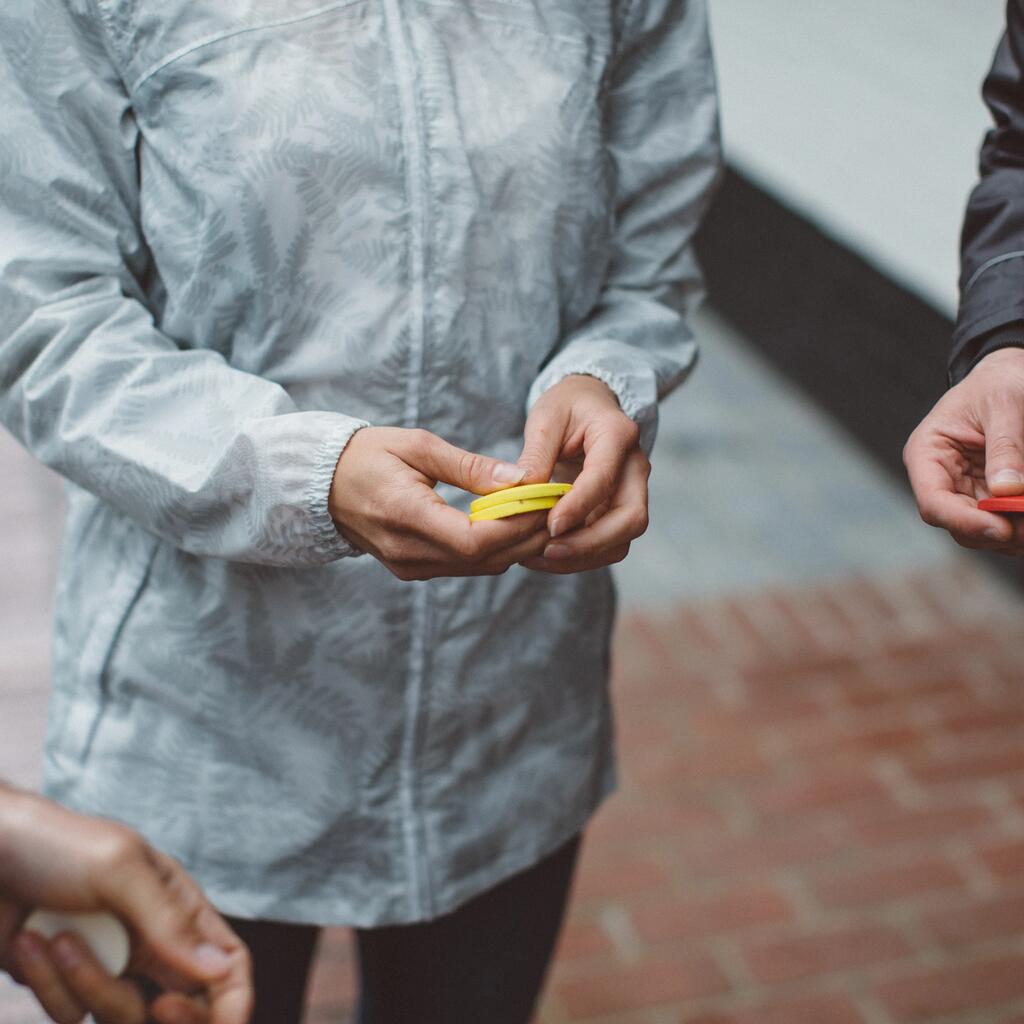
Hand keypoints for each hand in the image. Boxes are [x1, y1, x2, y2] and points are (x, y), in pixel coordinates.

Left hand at [0, 786, 251, 1023]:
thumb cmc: (56, 844)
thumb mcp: (121, 870)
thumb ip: (171, 922)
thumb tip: (221, 969)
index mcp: (179, 908)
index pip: (228, 963)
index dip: (233, 999)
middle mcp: (152, 943)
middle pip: (184, 1006)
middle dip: (172, 1016)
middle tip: (156, 1007)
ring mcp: (109, 966)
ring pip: (121, 1014)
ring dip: (87, 983)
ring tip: (56, 939)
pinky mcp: (66, 985)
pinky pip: (70, 1013)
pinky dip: (48, 984)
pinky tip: (28, 942)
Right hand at [330, 426, 550, 579]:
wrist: (321, 484)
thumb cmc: (369, 455)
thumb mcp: (418, 446)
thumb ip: (470, 467)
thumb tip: (519, 479)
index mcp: (405, 514)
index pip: (475, 540)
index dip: (517, 525)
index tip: (544, 500)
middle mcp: (406, 550)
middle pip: (485, 560)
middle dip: (527, 536)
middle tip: (554, 507)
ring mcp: (408, 566)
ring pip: (479, 568)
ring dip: (515, 545)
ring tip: (539, 513)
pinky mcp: (412, 570)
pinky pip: (464, 567)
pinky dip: (493, 550)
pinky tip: (509, 524)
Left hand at [515, 375, 649, 573]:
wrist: (588, 406)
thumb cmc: (567, 407)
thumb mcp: (545, 418)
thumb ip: (535, 455)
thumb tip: (521, 492)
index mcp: (618, 435)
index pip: (604, 479)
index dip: (578, 507)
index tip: (549, 526)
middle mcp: (635, 468)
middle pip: (631, 519)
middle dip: (590, 543)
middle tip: (547, 550)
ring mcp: (631, 493)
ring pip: (622, 540)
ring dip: (583, 556)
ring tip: (538, 558)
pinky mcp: (618, 511)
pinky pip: (607, 544)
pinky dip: (579, 556)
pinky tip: (544, 555)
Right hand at [904, 346, 1023, 553]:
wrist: (1008, 376)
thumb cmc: (999, 382)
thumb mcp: (1004, 405)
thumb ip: (1005, 448)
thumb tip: (1007, 491)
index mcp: (926, 454)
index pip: (933, 502)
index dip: (964, 521)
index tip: (1002, 528)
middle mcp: (939, 478)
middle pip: (956, 523)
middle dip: (993, 530)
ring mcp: (963, 489)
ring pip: (979, 529)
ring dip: (1009, 532)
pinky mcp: (986, 494)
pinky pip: (999, 519)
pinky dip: (1016, 522)